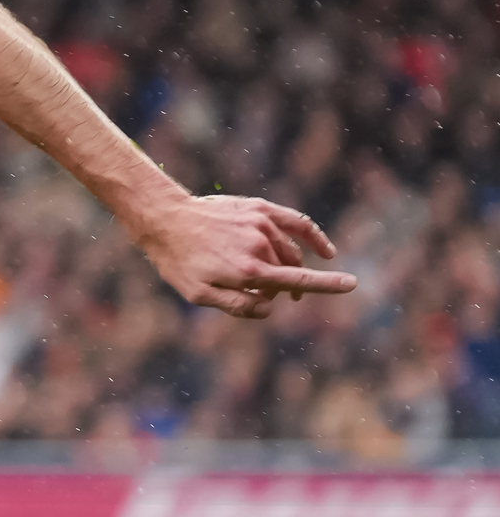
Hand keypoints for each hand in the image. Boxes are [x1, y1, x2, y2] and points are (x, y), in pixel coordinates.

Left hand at [133, 192, 355, 320]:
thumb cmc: (179, 262)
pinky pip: (296, 222)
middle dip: (284, 287)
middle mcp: (260, 245)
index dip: (326, 285)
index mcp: (248, 270)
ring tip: (274, 279)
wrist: (166, 220)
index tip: (351, 284)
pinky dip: (312, 236)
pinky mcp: (260, 209)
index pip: (296, 280)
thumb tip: (270, 308)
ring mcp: (262, 224)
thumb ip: (237, 305)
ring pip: (289, 251)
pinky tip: (324, 250)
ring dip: (289, 267)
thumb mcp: (199, 295)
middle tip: (271, 297)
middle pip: (288, 272)